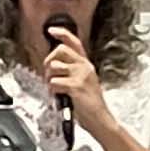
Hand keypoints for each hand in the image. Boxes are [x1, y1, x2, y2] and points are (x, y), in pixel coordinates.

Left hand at [38, 20, 114, 140]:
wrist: (100, 120)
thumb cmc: (90, 105)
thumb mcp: (84, 82)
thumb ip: (71, 72)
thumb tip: (52, 66)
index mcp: (86, 65)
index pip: (75, 42)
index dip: (62, 33)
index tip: (52, 30)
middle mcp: (84, 67)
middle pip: (60, 50)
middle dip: (49, 61)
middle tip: (49, 74)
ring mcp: (81, 76)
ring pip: (54, 66)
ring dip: (49, 79)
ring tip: (55, 89)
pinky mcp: (75, 86)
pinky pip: (54, 82)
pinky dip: (52, 91)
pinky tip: (59, 96)